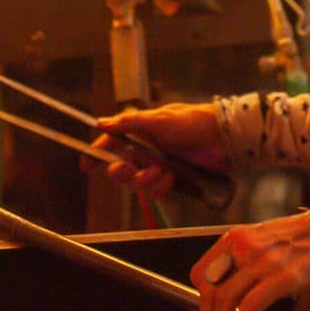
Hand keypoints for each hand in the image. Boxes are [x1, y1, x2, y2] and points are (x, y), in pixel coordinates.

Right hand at [91, 102, 225, 196]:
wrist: (223, 138)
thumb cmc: (191, 123)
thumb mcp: (158, 120)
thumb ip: (128, 123)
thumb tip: (100, 123)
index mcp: (139, 131)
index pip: (111, 144)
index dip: (96, 154)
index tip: (86, 166)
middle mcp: (146, 149)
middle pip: (121, 167)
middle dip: (121, 171)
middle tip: (127, 169)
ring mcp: (159, 165)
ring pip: (138, 181)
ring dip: (144, 179)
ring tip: (159, 172)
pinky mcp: (172, 179)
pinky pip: (157, 190)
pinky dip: (161, 187)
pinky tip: (170, 179)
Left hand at [189, 203, 309, 310]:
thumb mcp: (266, 240)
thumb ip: (246, 259)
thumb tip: (231, 289)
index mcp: (237, 237)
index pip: (199, 273)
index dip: (202, 298)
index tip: (212, 310)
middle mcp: (244, 247)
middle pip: (208, 290)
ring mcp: (263, 262)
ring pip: (224, 301)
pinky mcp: (284, 277)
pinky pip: (249, 307)